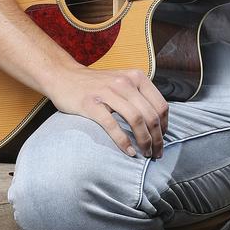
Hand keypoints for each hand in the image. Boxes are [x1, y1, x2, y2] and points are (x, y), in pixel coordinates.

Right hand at [47, 65, 168, 157]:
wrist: (64, 76)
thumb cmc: (96, 84)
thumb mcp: (122, 81)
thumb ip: (139, 95)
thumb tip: (158, 120)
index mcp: (136, 77)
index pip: (160, 105)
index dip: (165, 126)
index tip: (162, 138)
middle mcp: (125, 83)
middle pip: (151, 115)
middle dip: (157, 138)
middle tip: (157, 153)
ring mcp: (108, 93)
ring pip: (136, 120)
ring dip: (144, 141)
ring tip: (146, 153)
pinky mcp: (91, 105)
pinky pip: (113, 126)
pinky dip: (124, 142)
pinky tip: (129, 152)